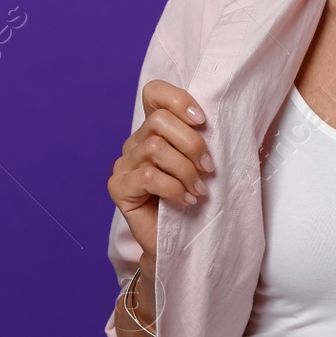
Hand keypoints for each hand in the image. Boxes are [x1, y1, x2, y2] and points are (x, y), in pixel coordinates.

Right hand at [106, 79, 213, 258]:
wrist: (177, 243)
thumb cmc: (192, 199)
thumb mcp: (201, 163)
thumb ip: (200, 139)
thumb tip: (217, 121)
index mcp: (153, 130)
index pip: (153, 93)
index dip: (177, 99)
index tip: (202, 120)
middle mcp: (134, 143)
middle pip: (159, 121)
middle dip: (191, 144)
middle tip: (208, 169)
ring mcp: (123, 165)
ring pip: (156, 148)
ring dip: (186, 171)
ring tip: (198, 190)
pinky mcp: (119, 188)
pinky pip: (149, 176)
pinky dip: (174, 188)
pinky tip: (186, 201)